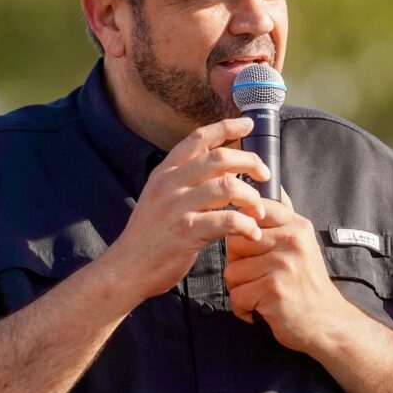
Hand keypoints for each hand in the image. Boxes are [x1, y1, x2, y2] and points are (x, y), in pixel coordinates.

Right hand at [112, 118, 269, 301]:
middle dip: (250, 162)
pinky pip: (228, 220)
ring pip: (229, 186)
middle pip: (220, 158)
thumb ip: (185, 181)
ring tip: (259, 211)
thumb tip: (223, 170)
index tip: (249, 124)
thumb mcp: (160, 198)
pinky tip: (252, 233)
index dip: (227, 127)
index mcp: (165, 172)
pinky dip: (247, 226)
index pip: (199, 137)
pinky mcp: (188, 231)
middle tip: (266, 175)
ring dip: (252, 198)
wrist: (127, 268)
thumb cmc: (150, 236)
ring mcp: (178, 206)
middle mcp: (170, 183)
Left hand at [224, 189, 347, 354]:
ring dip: (240, 290)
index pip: (255, 210)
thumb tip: (271, 186)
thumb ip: (283, 220)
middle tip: (258, 278)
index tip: (251, 248)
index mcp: (297, 226)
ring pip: (232, 272)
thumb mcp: (302, 244)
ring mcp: (283, 264)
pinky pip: (237, 295)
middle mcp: (292, 241)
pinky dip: (243, 308)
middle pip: (235, 243)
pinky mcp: (273, 289)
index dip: (243, 230)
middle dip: (238, 265)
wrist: (328, 323)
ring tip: (262, 295)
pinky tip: (261, 310)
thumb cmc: (307, 285)